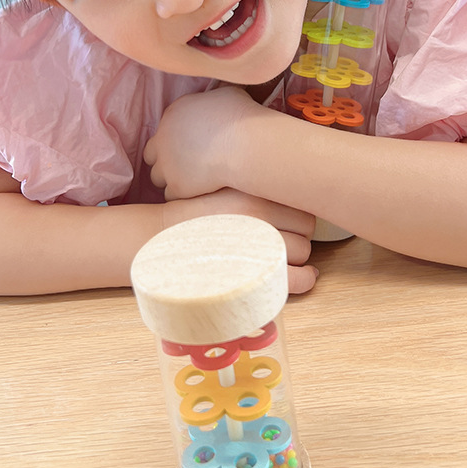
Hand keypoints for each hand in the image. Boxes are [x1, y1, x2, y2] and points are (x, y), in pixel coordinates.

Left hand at [144, 86, 259, 200]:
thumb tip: (219, 101)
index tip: (191, 146)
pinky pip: (171, 196)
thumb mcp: (226, 94)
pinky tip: (197, 193)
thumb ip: (213, 99)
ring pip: (157, 177)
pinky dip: (183, 195)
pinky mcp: (177, 186)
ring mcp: (167, 164)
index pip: (163, 130)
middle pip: (151, 154)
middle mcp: (163, 138)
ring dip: (172, 179)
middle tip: (187, 166)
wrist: (245, 144)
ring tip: (192, 182)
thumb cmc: (242, 115)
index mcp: (173, 113)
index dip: (176, 140)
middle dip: (166, 160)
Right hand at [163, 188, 317, 293]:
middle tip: (282, 240)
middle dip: (299, 236)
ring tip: (281, 258)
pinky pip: (296, 279)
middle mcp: (260, 215)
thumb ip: (254, 189)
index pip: (301, 204)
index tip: (288, 222)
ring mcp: (259, 244)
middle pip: (306, 228)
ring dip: (298, 258)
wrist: (160, 240)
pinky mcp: (254, 273)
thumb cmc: (193, 216)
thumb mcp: (224, 189)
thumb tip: (290, 188)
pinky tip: (305, 276)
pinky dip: (305, 279)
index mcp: (254, 192)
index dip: (298, 216)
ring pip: (303, 252)